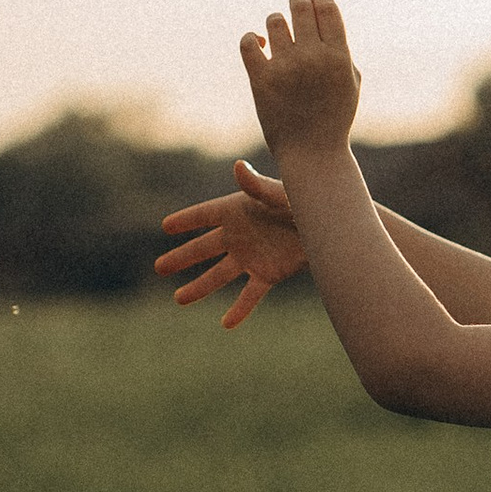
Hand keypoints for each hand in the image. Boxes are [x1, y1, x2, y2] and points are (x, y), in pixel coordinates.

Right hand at [156, 164, 308, 328]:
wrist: (331, 225)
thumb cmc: (306, 201)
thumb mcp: (282, 194)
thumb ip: (258, 186)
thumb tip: (239, 167)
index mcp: (238, 209)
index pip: (204, 215)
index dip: (185, 220)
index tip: (166, 226)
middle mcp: (239, 234)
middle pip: (204, 248)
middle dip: (182, 258)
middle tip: (159, 268)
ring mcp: (252, 256)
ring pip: (220, 275)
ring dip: (200, 287)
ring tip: (178, 299)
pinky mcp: (268, 274)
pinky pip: (250, 294)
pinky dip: (240, 309)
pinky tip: (227, 323)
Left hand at [242, 0, 361, 168]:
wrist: (313, 153)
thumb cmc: (334, 116)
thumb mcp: (351, 82)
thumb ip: (341, 48)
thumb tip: (323, 16)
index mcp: (339, 56)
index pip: (326, 8)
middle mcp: (313, 58)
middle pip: (300, 7)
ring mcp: (286, 68)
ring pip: (273, 22)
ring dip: (276, 22)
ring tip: (278, 31)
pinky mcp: (261, 80)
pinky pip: (248, 43)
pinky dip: (251, 39)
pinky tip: (259, 44)